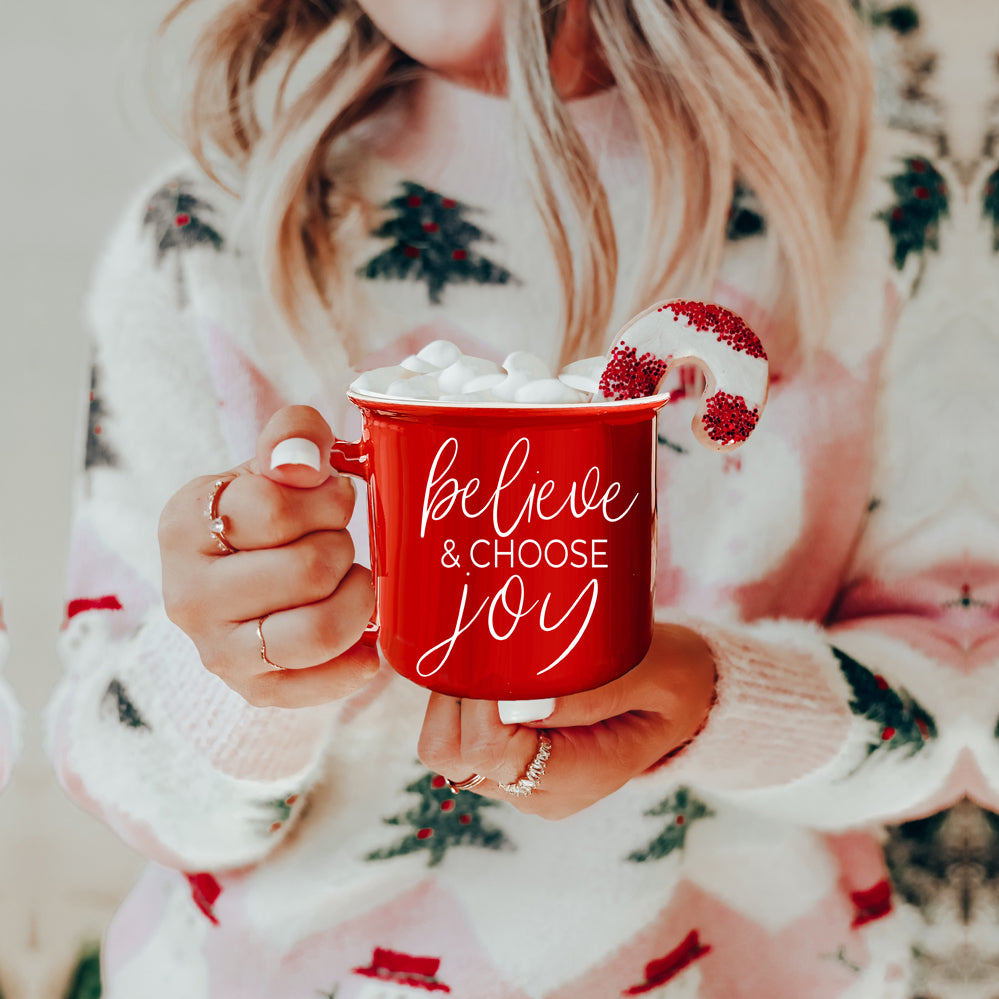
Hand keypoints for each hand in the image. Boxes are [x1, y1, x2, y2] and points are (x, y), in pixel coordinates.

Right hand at [159, 406, 378, 707]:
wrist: (241, 575)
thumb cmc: (264, 513)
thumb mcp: (272, 462)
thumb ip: (291, 437)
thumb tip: (301, 463)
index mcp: (184, 524)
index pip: (273, 507)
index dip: (325, 498)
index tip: (331, 498)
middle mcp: (187, 594)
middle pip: (307, 570)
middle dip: (343, 546)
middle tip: (339, 541)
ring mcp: (216, 649)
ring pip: (316, 631)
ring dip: (357, 600)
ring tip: (352, 582)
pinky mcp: (250, 690)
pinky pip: (320, 684)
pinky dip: (358, 661)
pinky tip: (365, 639)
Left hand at [417, 624, 715, 817]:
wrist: (686, 700)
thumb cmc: (674, 679)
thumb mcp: (652, 674)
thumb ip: (594, 691)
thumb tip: (521, 701)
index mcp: (578, 777)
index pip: (491, 752)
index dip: (479, 701)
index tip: (493, 652)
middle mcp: (539, 792)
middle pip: (454, 757)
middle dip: (453, 697)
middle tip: (481, 647)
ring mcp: (522, 782)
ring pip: (447, 748)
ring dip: (454, 697)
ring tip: (488, 654)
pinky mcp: (512, 762)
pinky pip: (462, 737)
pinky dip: (463, 701)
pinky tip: (492, 668)